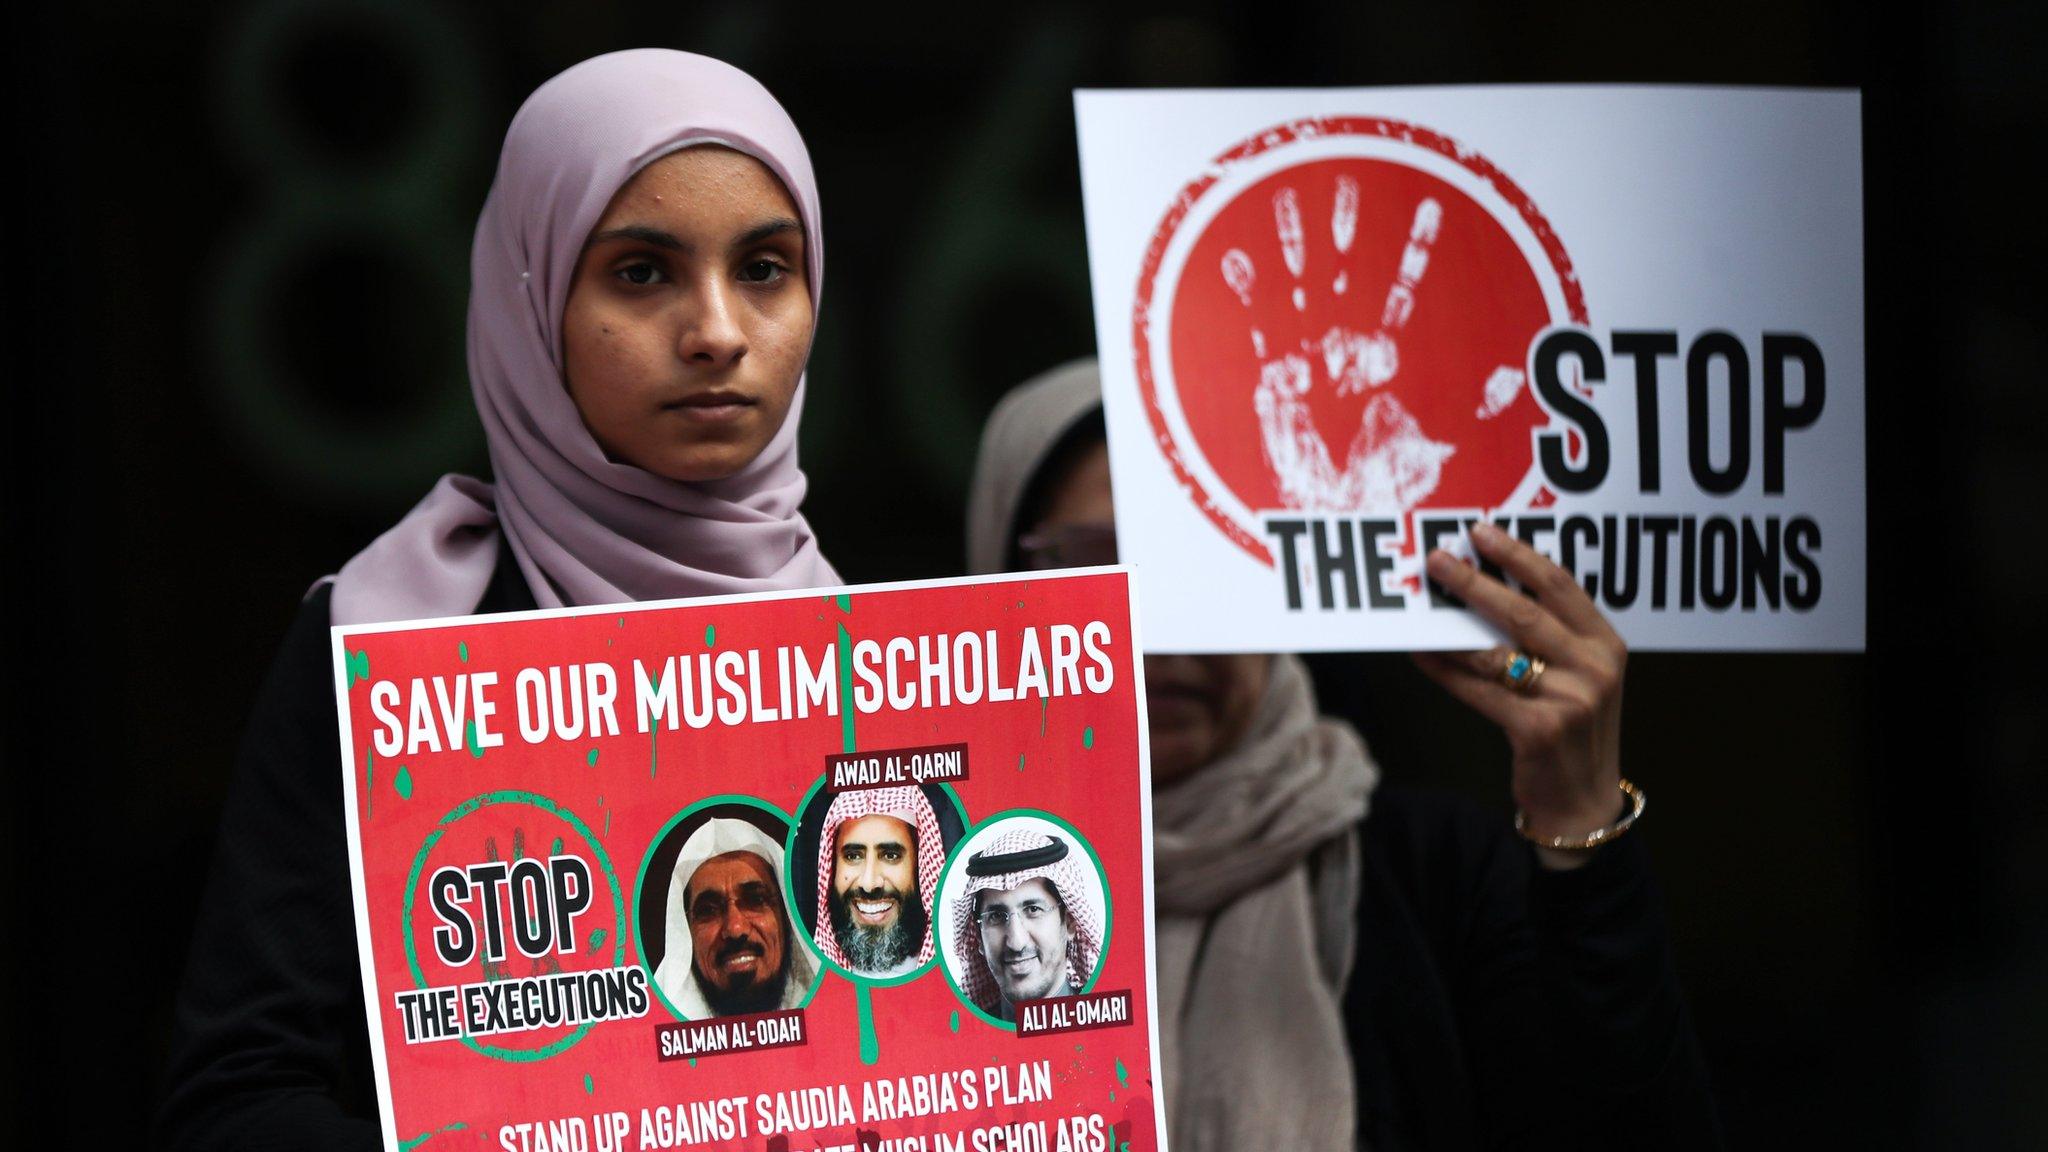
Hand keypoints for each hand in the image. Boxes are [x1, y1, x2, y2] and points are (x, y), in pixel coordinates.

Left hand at [1413, 522, 1627, 863]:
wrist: (1583, 802)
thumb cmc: (1573, 729)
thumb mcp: (1580, 676)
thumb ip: (1549, 636)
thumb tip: (1484, 587)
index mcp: (1606, 644)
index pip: (1560, 585)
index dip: (1518, 555)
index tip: (1480, 532)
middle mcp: (1594, 668)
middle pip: (1524, 612)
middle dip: (1476, 582)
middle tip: (1438, 560)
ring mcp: (1569, 700)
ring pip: (1495, 652)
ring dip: (1451, 627)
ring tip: (1419, 605)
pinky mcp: (1538, 730)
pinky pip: (1479, 690)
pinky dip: (1445, 670)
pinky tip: (1421, 653)